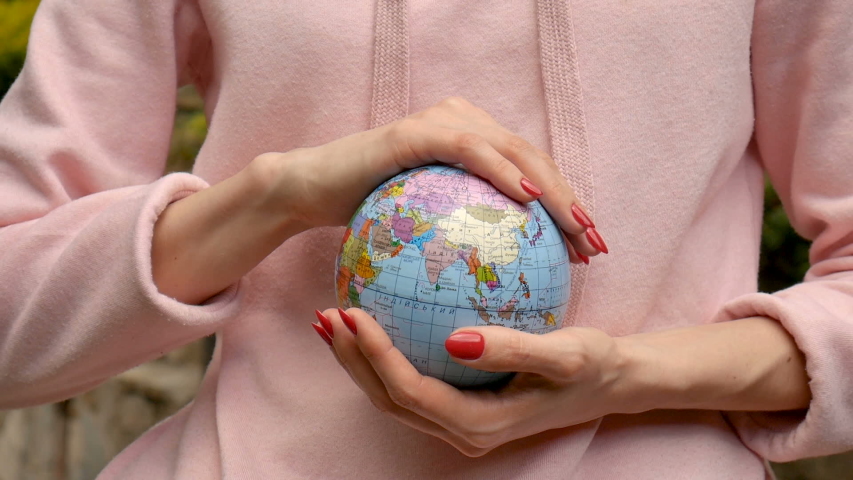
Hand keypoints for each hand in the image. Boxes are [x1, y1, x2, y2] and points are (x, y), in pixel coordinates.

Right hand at [152, 97, 605, 303]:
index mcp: (471, 144)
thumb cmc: (367, 219)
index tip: (589, 251)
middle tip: (595, 244)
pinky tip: (527, 200)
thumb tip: (505, 281)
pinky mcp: (416, 132)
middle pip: (531, 160)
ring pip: (511, 150)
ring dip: (549, 188)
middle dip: (569, 202)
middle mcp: (462, 124)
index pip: (530, 174)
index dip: (566, 209)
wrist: (310, 192)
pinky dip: (500, 170)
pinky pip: (467, 149)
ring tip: (576, 228)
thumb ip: (463, 239)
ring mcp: (441, 122)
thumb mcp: (426, 233)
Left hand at [313, 307, 635, 456]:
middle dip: (352, 359)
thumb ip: (513, 350)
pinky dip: (384, 358)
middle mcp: (462, 430)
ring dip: (360, 361)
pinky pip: (412, 384)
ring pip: (393, 396)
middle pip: (388, 398)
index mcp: (479, 423)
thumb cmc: (592, 365)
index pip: (410, 391)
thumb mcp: (565, 354)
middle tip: (327, 315)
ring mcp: (460, 422)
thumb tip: (455, 341)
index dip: (375, 355)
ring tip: (334, 322)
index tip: (353, 312)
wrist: (611, 382)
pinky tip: (375, 324)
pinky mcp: (462, 405)